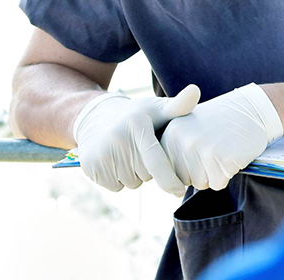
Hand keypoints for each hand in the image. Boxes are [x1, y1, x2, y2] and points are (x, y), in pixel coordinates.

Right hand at [71, 84, 200, 195]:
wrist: (96, 117)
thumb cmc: (137, 116)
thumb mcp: (157, 108)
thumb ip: (179, 105)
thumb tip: (195, 90)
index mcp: (138, 125)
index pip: (155, 160)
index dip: (168, 179)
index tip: (179, 192)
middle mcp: (117, 138)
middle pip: (146, 175)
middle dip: (149, 168)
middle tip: (141, 149)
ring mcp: (100, 153)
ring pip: (130, 183)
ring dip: (134, 174)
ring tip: (127, 153)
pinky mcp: (88, 166)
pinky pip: (114, 186)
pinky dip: (118, 179)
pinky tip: (115, 160)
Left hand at [160, 83, 283, 190]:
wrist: (252, 109)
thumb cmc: (221, 121)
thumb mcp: (190, 125)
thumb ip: (175, 147)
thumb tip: (168, 181)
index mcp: (172, 133)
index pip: (170, 170)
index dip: (187, 164)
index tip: (201, 147)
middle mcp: (184, 141)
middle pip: (185, 179)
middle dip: (201, 170)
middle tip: (215, 148)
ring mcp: (204, 150)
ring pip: (201, 183)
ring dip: (214, 173)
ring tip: (224, 149)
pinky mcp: (223, 159)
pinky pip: (218, 184)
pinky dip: (227, 174)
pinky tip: (233, 154)